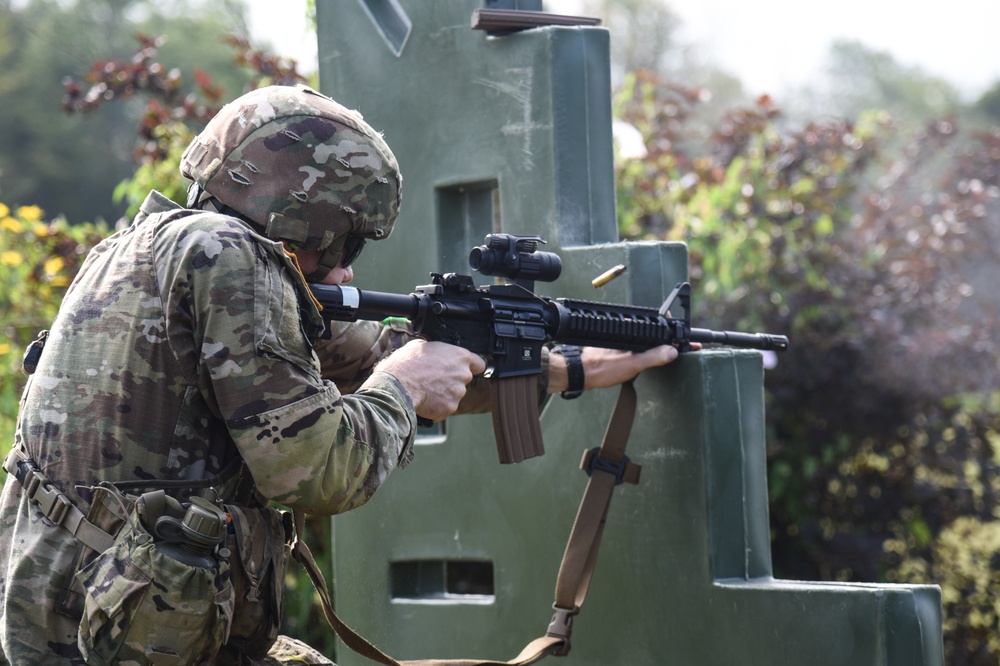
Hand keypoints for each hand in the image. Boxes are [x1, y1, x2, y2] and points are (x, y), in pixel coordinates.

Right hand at [376, 340, 485, 421]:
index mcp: (460, 357)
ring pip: (454, 394)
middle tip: (435, 379)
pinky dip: (437, 406)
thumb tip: (433, 352)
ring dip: (444, 393)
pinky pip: (445, 407)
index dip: (472, 366)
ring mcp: (458, 393)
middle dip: (452, 380)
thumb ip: (436, 350)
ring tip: (426, 390)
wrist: (398, 386)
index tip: (465, 369)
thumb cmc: (407, 364)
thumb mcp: (420, 346)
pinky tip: (425, 400)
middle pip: (464, 379)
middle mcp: (463, 375)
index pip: (479, 363)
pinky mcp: (450, 408)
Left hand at [548, 345, 678, 394]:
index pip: (661, 325)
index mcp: (634, 332)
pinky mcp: (620, 348)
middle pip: (657, 332)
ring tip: (673, 352)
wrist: (581, 373)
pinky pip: (641, 346)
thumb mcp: (632, 364)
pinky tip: (653, 358)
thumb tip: (672, 351)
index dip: (676, 332)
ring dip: (661, 345)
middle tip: (684, 348)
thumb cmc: (601, 367)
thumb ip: (653, 356)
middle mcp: (630, 332)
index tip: (688, 341)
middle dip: (671, 339)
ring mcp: (625, 340)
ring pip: (649, 340)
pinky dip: (651, 350)